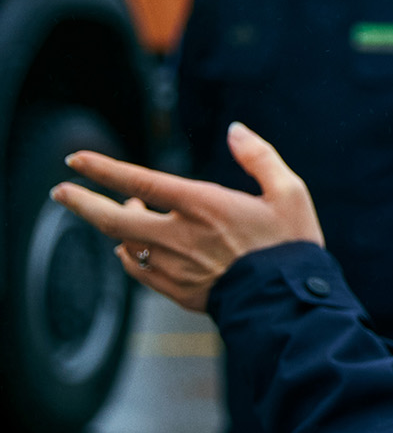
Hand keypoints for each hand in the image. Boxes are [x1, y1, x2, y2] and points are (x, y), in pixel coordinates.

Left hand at [53, 123, 324, 311]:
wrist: (290, 303)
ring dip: (114, 227)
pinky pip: (138, 270)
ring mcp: (175, 266)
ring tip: (120, 214)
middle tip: (60, 192)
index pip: (140, 182)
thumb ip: (259, 157)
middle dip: (81, 203)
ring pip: (124, 245)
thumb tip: (235, 129)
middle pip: (113, 219)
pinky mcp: (178, 290)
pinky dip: (129, 256)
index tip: (76, 160)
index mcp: (204, 206)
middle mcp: (181, 236)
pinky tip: (132, 249)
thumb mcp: (290, 192)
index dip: (104, 169)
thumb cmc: (292, 245)